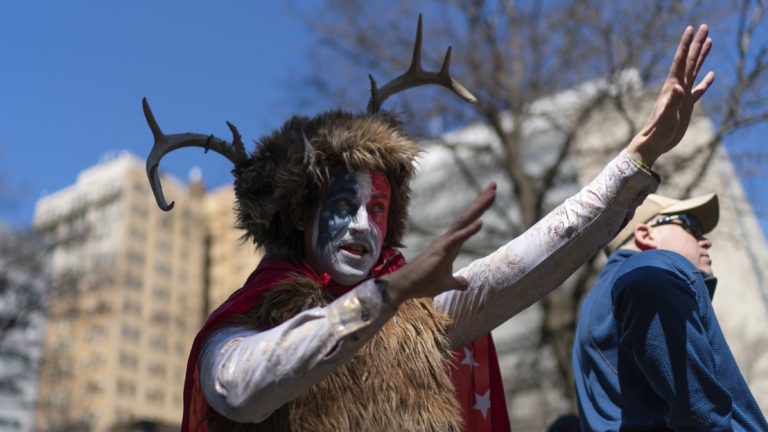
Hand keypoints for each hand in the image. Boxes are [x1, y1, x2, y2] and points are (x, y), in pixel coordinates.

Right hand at [380, 182, 496, 306]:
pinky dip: (469, 230)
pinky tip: (481, 222)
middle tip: (494, 185)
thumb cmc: (423, 282)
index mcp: (451, 244)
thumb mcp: (446, 283)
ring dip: (478, 208)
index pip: (468, 223)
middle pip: (468, 216)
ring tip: (492, 194)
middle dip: (482, 201)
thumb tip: (465, 284)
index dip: (480, 209)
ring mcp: (444, 243)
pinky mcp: (440, 250)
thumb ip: (456, 282)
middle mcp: (448, 239)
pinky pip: (457, 238)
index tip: (491, 195)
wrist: (405, 286)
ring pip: (464, 222)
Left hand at [626, 24, 714, 167]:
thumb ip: (672, 102)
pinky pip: (698, 90)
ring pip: (694, 71)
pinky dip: (704, 82)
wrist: (652, 143)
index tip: (691, 28)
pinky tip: (710, 75)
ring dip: (701, 56)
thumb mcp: (666, 116)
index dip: (686, 44)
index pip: (680, 61)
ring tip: (709, 41)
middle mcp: (677, 88)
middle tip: (705, 26)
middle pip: (689, 61)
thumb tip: (679, 87)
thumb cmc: (657, 131)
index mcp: (672, 87)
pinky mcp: (685, 106)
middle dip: (697, 43)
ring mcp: (682, 96)